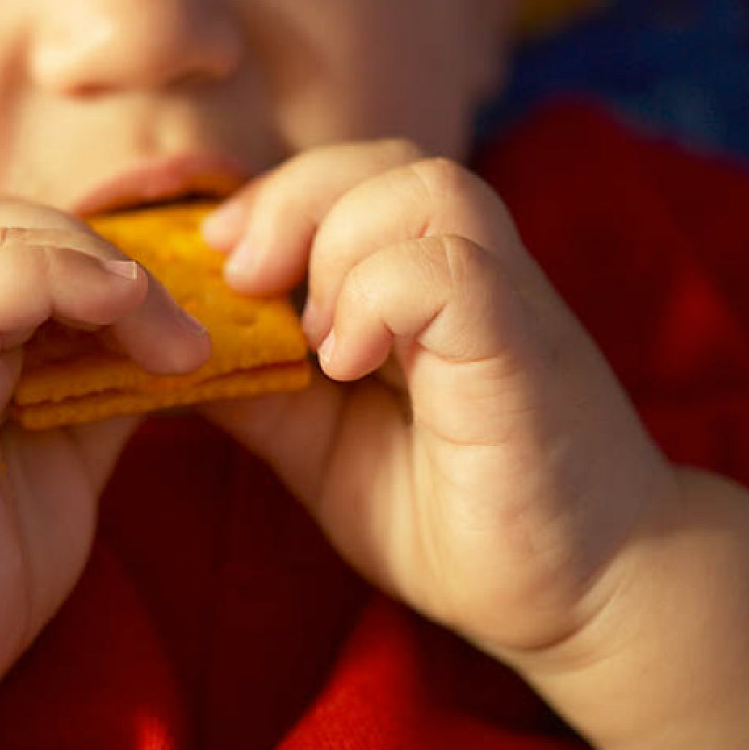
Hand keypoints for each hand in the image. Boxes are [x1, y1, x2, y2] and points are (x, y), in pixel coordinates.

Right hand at [0, 198, 209, 710]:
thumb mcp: (56, 460)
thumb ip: (96, 389)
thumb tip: (166, 342)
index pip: (5, 238)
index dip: (95, 257)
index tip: (173, 324)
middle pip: (1, 219)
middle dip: (106, 254)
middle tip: (182, 333)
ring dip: (99, 266)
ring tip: (169, 338)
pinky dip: (57, 277)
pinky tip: (122, 308)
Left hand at [201, 143, 675, 659]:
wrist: (578, 590)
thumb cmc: (449, 512)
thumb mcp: (319, 446)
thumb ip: (258, 388)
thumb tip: (170, 349)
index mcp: (418, 286)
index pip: (350, 178)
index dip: (273, 198)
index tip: (217, 255)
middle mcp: (468, 276)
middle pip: (385, 160)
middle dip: (293, 200)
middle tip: (244, 278)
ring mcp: (503, 307)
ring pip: (426, 190)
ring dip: (339, 244)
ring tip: (310, 335)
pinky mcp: (520, 353)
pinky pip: (454, 272)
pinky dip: (380, 298)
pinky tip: (347, 364)